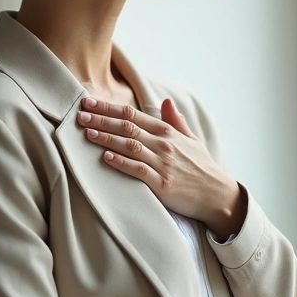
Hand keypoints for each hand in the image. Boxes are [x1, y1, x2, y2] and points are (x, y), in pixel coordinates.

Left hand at [78, 96, 245, 240]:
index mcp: (168, 132)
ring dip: (107, 138)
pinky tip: (106, 157)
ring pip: (130, 146)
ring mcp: (163, 164)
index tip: (89, 103)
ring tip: (87, 133)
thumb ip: (175, 121)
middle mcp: (164, 145)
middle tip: (79, 115)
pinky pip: (138, 171)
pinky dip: (121, 162)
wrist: (218, 195)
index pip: (133, 115)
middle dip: (101, 120)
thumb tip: (165, 101)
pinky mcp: (163, 185)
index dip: (109, 108)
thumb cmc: (202, 168)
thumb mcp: (192, 140)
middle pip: (127, 127)